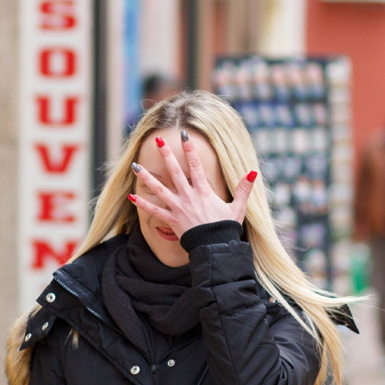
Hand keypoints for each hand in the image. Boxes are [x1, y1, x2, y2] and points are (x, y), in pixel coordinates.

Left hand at [128, 130, 256, 237]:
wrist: (214, 248)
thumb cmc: (226, 229)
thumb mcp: (238, 207)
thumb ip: (244, 189)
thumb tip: (253, 172)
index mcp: (204, 191)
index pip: (196, 165)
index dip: (190, 150)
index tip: (184, 136)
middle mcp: (188, 196)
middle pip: (175, 172)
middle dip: (166, 155)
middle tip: (157, 141)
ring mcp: (178, 208)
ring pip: (159, 189)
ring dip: (146, 177)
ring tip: (134, 165)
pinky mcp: (171, 220)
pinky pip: (154, 211)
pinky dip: (142, 204)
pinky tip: (131, 195)